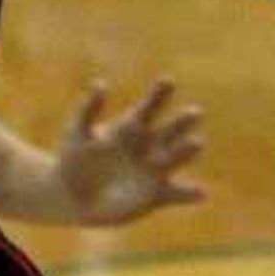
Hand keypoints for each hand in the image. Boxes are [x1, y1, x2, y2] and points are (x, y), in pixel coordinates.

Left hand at [54, 78, 205, 223]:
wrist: (72, 195)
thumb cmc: (74, 158)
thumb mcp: (77, 132)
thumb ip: (88, 110)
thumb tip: (100, 83)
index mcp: (132, 126)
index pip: (150, 106)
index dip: (159, 93)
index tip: (168, 80)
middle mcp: (150, 145)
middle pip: (171, 129)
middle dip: (182, 121)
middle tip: (194, 112)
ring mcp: (155, 170)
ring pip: (176, 157)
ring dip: (186, 150)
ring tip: (196, 143)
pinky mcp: (158, 194)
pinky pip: (178, 194)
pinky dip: (190, 194)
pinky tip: (202, 193)